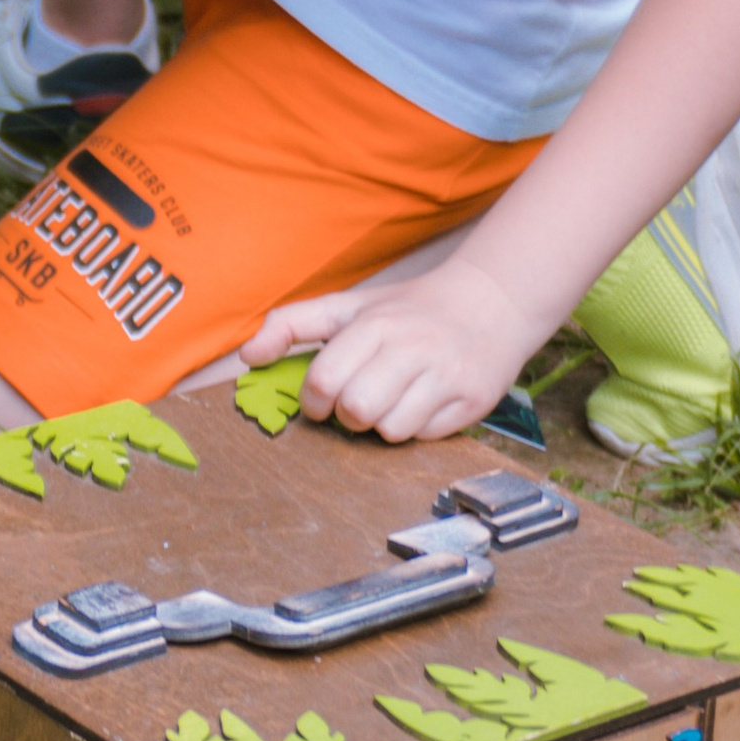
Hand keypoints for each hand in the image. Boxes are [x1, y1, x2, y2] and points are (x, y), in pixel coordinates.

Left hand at [247, 259, 540, 447]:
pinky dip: (416, 428)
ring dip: (382, 424)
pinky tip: (422, 402)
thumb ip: (292, 325)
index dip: (313, 400)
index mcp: (375, 325)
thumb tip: (248, 356)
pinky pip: (426, 437)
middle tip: (355, 403)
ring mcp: (445, 376)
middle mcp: (412, 348)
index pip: (324, 380)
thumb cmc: (408, 311)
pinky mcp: (472, 401)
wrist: (491, 303)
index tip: (321, 399)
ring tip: (391, 401)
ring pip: (391, 430)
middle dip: (346, 416)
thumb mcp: (348, 306)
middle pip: (356, 410)